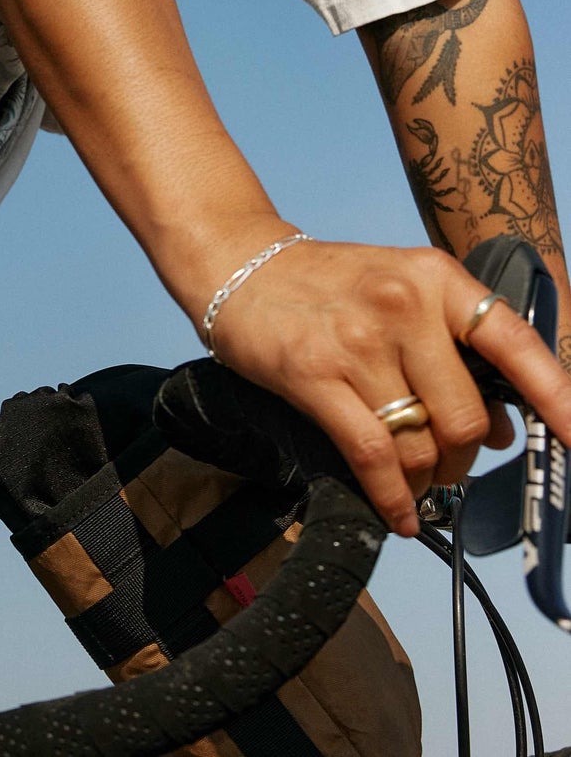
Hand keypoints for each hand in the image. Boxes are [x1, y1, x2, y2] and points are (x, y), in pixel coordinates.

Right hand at [206, 238, 570, 533]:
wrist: (240, 265)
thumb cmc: (330, 284)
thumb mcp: (402, 288)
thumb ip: (455, 349)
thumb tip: (506, 430)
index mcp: (435, 278)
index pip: (514, 344)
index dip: (557, 398)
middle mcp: (402, 305)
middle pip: (467, 417)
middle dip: (464, 458)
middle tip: (447, 464)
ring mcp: (357, 341)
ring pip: (421, 443)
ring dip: (426, 480)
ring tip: (415, 481)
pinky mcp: (314, 376)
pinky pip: (375, 458)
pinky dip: (394, 498)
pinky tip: (399, 513)